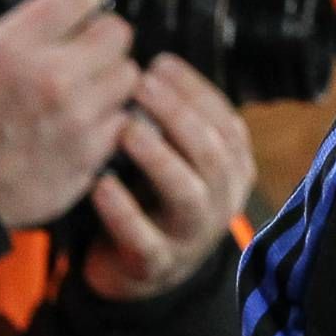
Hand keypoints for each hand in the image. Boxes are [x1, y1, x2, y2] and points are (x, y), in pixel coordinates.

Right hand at [0, 0, 140, 229]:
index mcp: (14, 44)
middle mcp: (55, 75)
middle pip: (119, 31)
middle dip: (101, 35)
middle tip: (81, 47)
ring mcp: (80, 115)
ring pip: (129, 74)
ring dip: (110, 76)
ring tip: (83, 85)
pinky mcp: (94, 149)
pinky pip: (125, 117)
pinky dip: (110, 115)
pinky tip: (83, 118)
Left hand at [79, 55, 252, 301]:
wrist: (144, 271)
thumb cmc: (156, 197)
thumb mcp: (177, 157)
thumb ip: (174, 123)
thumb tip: (154, 66)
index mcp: (233, 169)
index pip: (226, 122)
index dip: (195, 90)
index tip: (159, 64)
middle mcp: (222, 201)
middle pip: (212, 153)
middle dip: (178, 114)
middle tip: (140, 85)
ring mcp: (193, 235)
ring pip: (187, 193)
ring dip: (158, 157)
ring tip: (126, 129)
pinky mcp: (158, 263)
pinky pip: (145, 237)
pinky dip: (123, 210)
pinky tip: (101, 184)